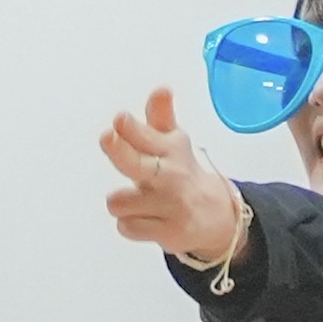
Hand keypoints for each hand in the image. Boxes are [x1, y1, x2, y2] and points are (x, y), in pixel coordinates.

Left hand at [98, 88, 248, 265]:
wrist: (215, 217)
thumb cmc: (181, 173)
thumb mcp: (172, 142)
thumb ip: (160, 116)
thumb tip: (162, 88)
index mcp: (170, 149)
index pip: (146, 135)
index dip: (129, 127)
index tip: (119, 119)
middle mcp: (171, 175)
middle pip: (135, 163)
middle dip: (119, 148)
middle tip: (107, 136)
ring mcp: (170, 205)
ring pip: (119, 202)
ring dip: (123, 204)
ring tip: (139, 202)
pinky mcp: (169, 232)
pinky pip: (127, 227)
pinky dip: (131, 225)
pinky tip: (146, 220)